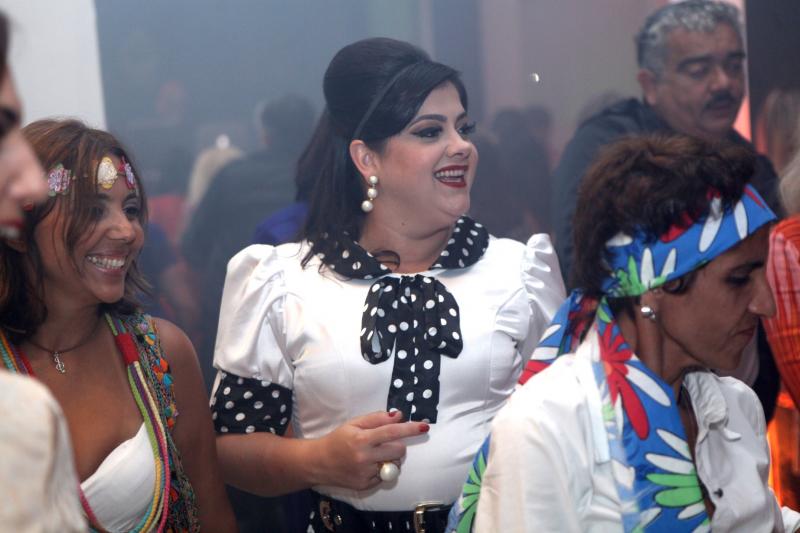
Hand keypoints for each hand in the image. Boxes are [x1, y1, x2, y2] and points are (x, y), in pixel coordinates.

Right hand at [312, 411, 428, 490]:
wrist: (318, 463)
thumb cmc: (338, 439)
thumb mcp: (353, 423)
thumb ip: (376, 419)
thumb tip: (398, 415)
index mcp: (361, 439)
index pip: (391, 432)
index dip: (410, 429)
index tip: (424, 426)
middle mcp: (364, 457)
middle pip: (398, 451)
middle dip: (398, 445)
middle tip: (386, 443)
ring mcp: (365, 473)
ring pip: (394, 465)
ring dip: (390, 458)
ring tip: (374, 455)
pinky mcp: (365, 485)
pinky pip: (385, 476)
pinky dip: (381, 470)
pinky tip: (368, 466)